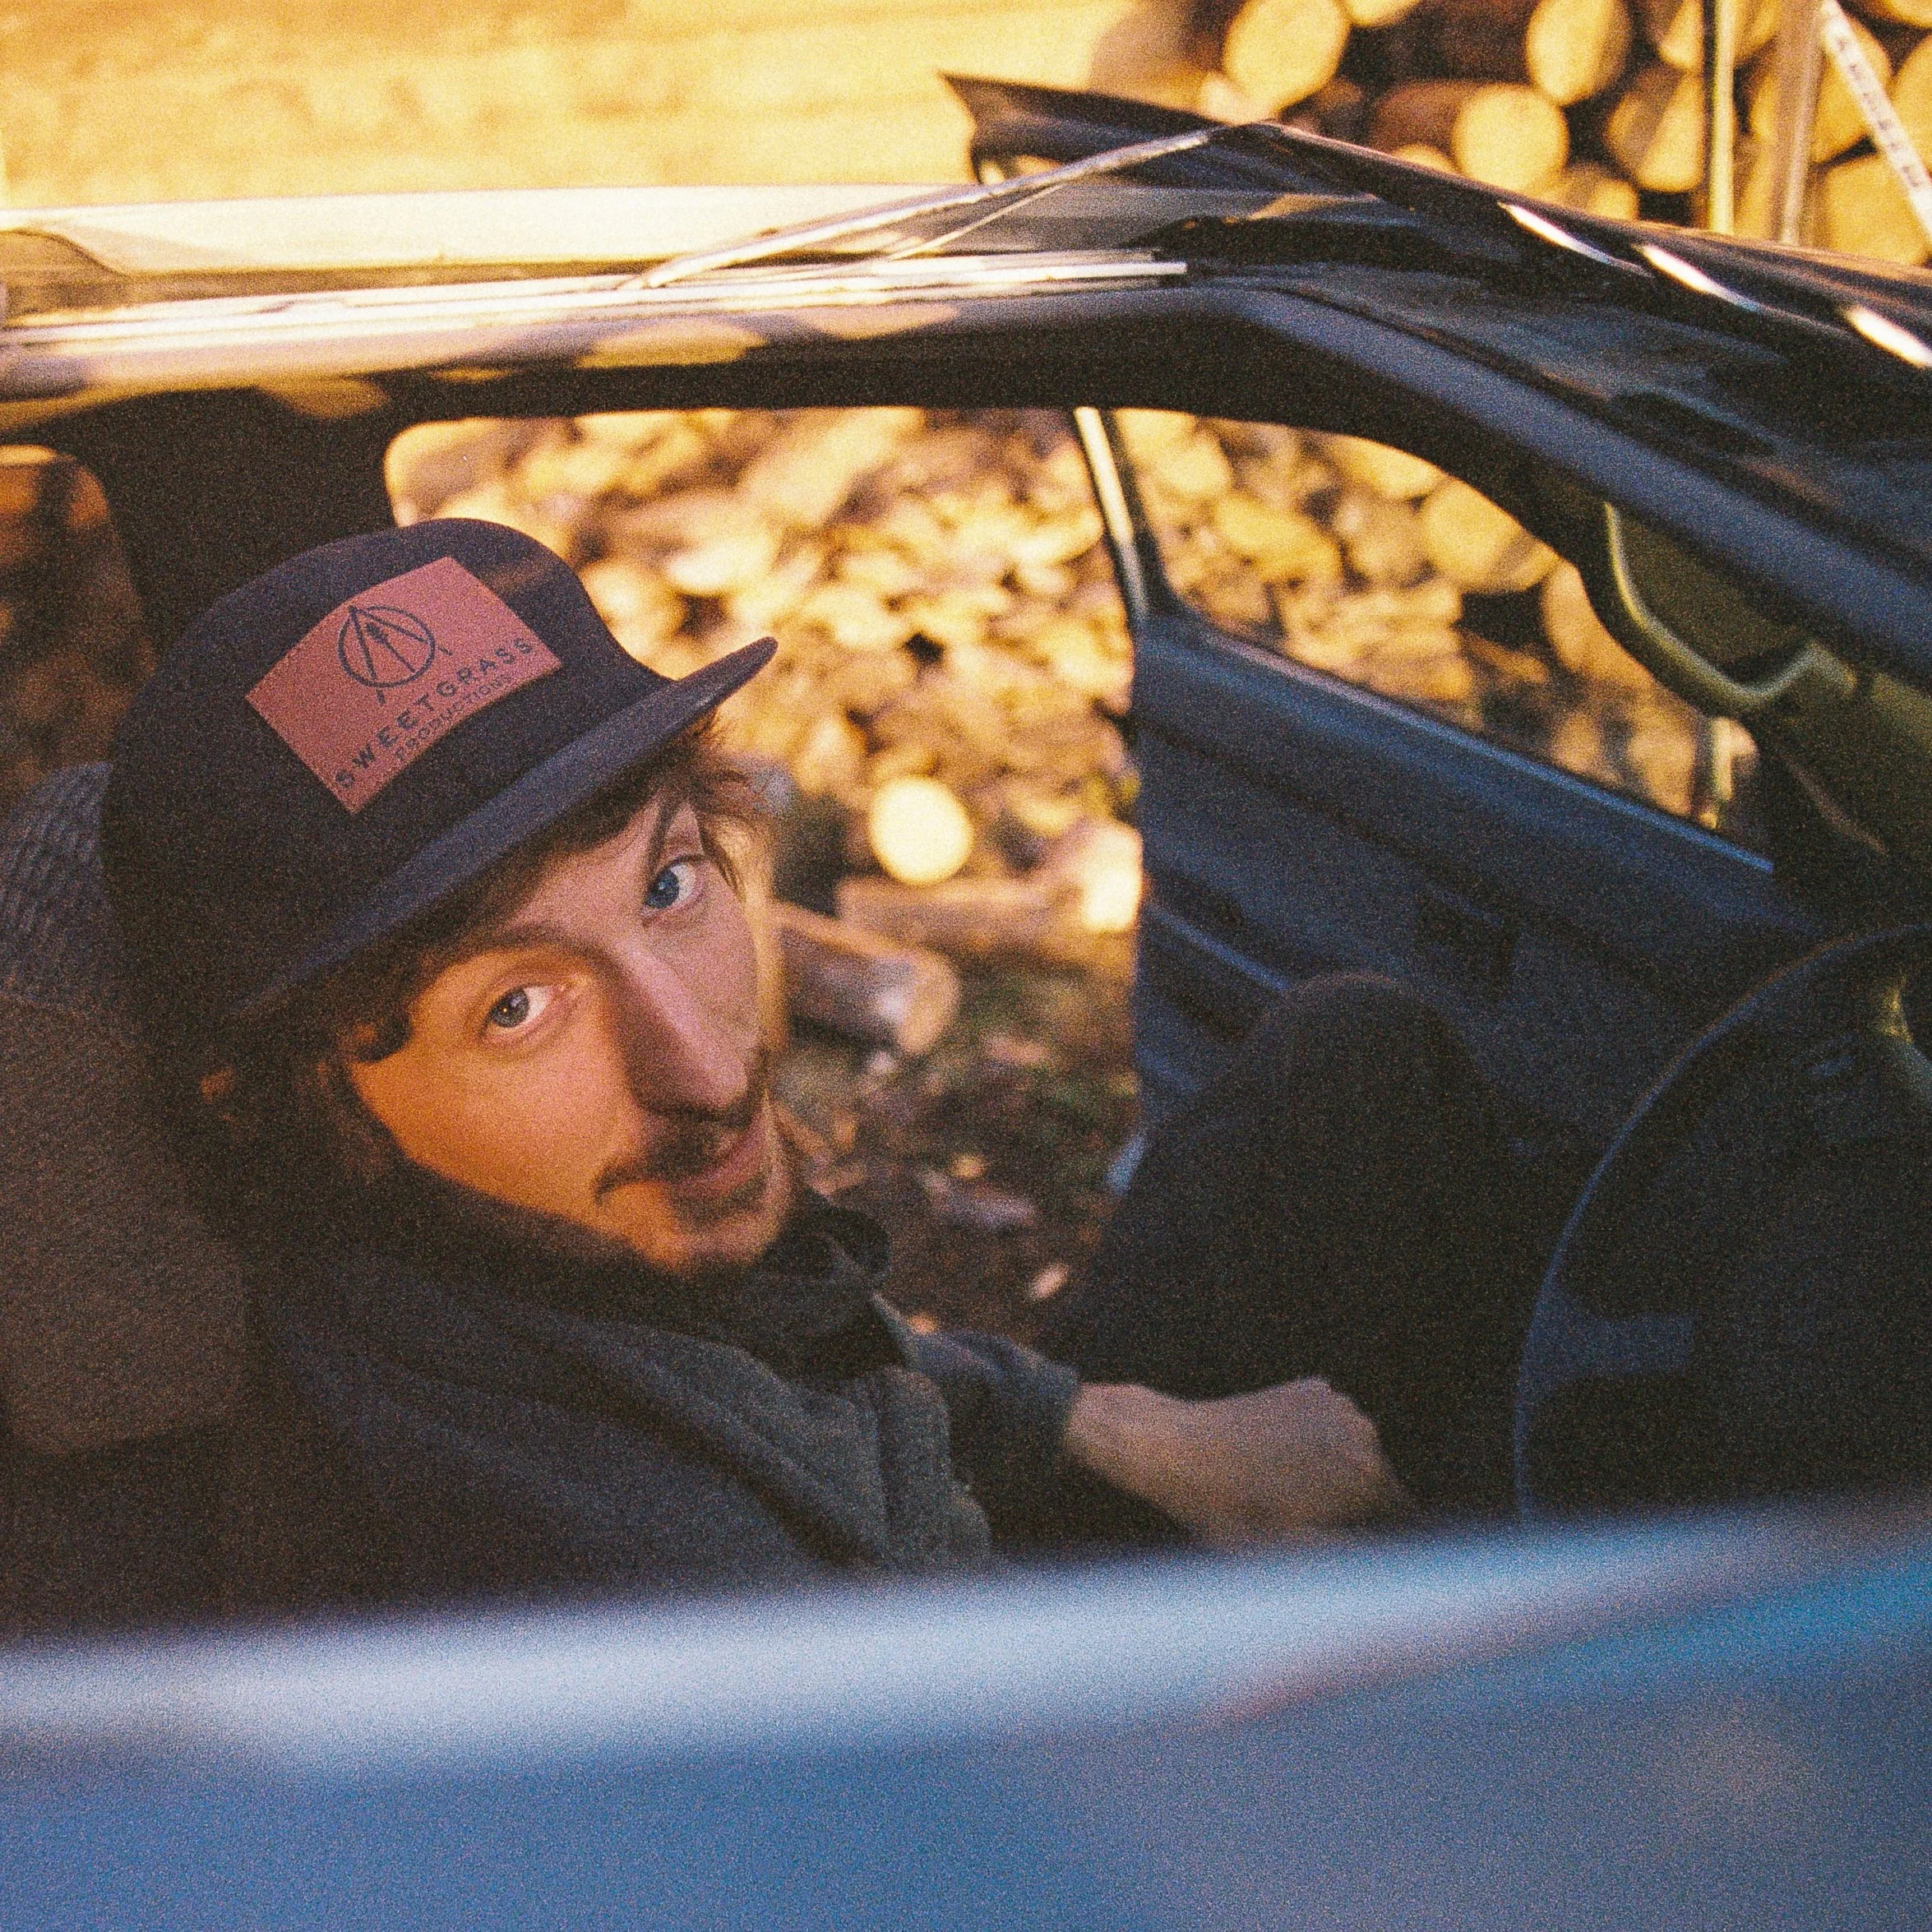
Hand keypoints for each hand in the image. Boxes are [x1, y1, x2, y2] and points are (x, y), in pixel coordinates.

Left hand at [1062, 1378, 1412, 1548]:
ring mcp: (1339, 1404)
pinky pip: (1329, 1429)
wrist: (1172, 1444)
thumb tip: (1382, 1566)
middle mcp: (1364, 1432)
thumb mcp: (1285, 1554)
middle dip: (1352, 1506)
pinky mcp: (1313, 1389)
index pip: (1399, 1519)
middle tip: (1295, 1518)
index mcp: (1368, 1476)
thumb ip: (1341, 1558)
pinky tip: (1272, 1458)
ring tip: (1279, 1489)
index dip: (1370, 1540)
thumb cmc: (1223, 1511)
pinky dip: (1312, 1443)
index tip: (1330, 1546)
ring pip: (1353, 1455)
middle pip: (1379, 1485)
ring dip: (1332, 1474)